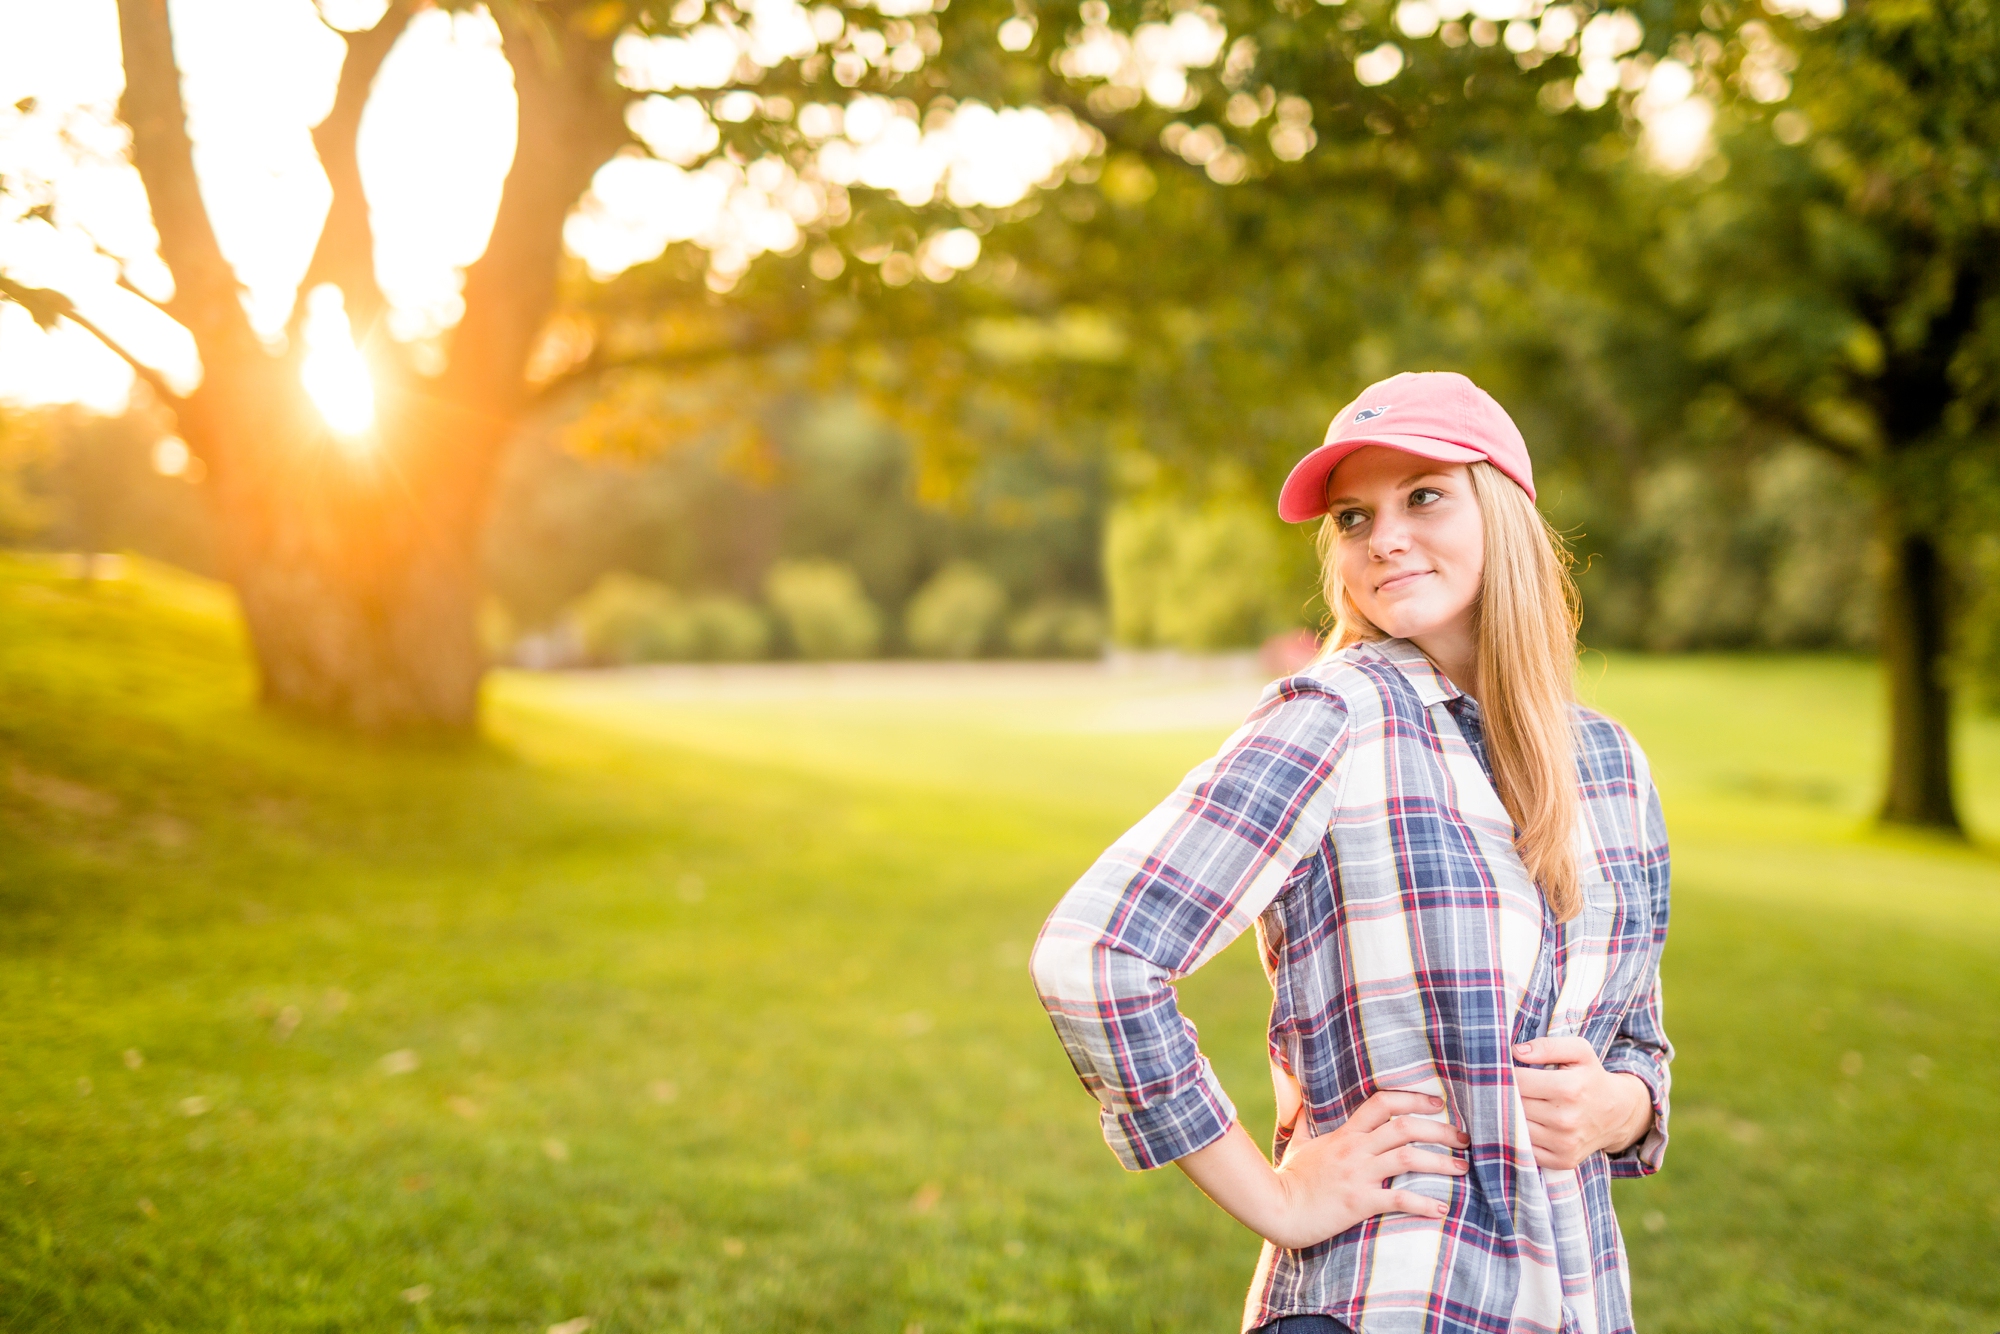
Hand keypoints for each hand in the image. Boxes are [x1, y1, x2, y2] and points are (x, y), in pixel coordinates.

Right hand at [1271, 1089, 1471, 1248]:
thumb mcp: (1298, 1144)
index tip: (1437, 1102)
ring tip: (1462, 1167)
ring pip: (1408, 1159)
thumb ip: (1305, 1123)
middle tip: (1463, 1138)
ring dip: (1440, 1162)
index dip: (1413, 1098)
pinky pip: (1398, 1200)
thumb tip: (1300, 1106)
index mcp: (1345, 1134)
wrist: (1277, 1208)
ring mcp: (1358, 1175)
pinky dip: (1423, 1204)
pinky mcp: (1359, 1202)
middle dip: (1440, 1130)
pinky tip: (1441, 1209)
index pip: (1382, 1103)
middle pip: (1405, 1128)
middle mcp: (1355, 1149)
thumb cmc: (1289, 1179)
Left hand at [1512, 1036, 1653, 1169]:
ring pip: (1516, 1127)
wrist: (1618, 1113)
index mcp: (1569, 1088)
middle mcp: (1566, 1119)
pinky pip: (1526, 1149)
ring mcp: (1564, 1143)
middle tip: (1511, 1087)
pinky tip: (1528, 1125)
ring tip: (1520, 1105)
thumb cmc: (1592, 1078)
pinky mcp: (1563, 1160)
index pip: (1518, 1081)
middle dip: (1508, 1094)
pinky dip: (1521, 1138)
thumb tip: (1516, 1052)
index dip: (1508, 1073)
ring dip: (1511, 1116)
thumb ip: (1548, 1046)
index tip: (1508, 1071)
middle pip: (1515, 1104)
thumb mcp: (1579, 1052)